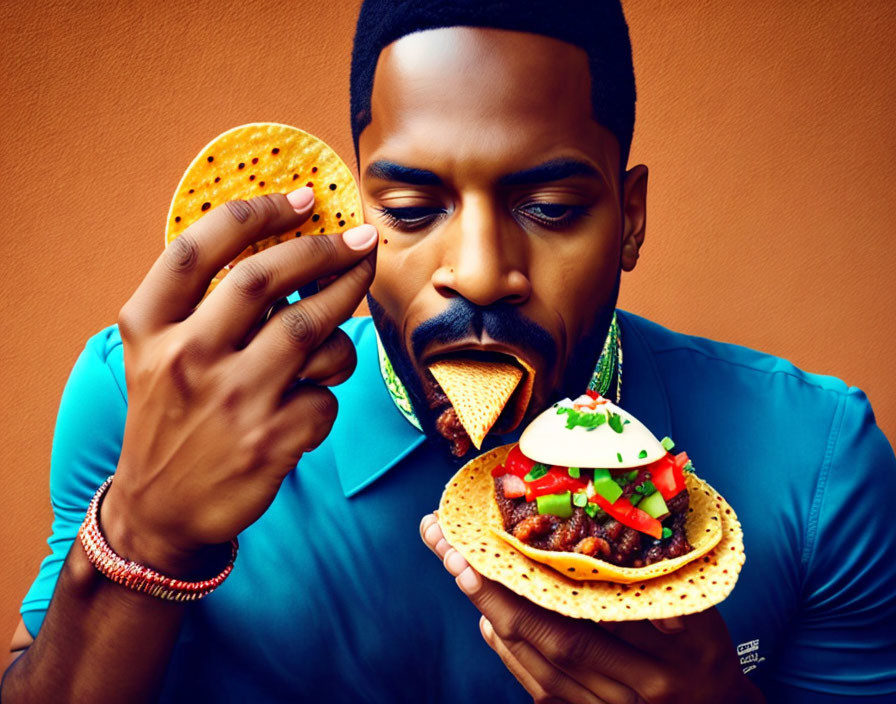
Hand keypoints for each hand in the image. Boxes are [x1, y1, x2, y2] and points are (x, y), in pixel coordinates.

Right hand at [101, 188, 376, 576]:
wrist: (158, 511)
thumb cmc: (169, 418)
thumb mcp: (156, 355)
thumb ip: (199, 306)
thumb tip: (284, 247)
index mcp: (152, 329)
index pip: (198, 247)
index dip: (256, 212)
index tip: (302, 197)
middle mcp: (188, 358)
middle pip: (267, 278)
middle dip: (326, 250)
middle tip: (361, 240)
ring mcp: (233, 401)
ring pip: (315, 332)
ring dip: (345, 317)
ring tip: (344, 321)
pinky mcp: (271, 441)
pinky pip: (327, 395)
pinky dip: (328, 392)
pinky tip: (307, 403)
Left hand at [420, 514, 762, 703]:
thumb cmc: (706, 653)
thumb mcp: (701, 613)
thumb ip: (661, 580)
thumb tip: (606, 535)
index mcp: (668, 651)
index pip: (593, 611)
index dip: (542, 578)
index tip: (498, 540)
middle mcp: (638, 687)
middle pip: (558, 640)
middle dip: (499, 595)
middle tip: (457, 555)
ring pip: (545, 668)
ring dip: (497, 621)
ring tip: (464, 577)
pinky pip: (544, 692)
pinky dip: (512, 656)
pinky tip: (489, 624)